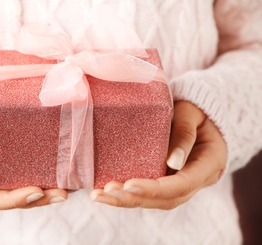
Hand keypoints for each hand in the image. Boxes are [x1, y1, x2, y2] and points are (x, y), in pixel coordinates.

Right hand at [0, 117, 66, 210]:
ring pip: (18, 192)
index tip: (35, 192)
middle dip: (35, 200)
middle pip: (7, 200)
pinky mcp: (4, 172)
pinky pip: (21, 178)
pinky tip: (60, 177)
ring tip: (66, 189)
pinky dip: (40, 179)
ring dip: (43, 193)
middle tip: (61, 194)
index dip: (11, 200)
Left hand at [90, 101, 226, 208]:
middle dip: (134, 199)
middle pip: (166, 199)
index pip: (182, 185)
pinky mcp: (167, 180)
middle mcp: (198, 180)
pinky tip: (105, 192)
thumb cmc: (194, 108)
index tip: (128, 185)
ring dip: (126, 201)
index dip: (155, 189)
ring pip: (156, 201)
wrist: (199, 114)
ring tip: (99, 195)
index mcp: (209, 163)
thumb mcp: (191, 112)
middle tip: (106, 193)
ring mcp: (182, 183)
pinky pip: (149, 193)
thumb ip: (184, 133)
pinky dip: (127, 194)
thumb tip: (172, 163)